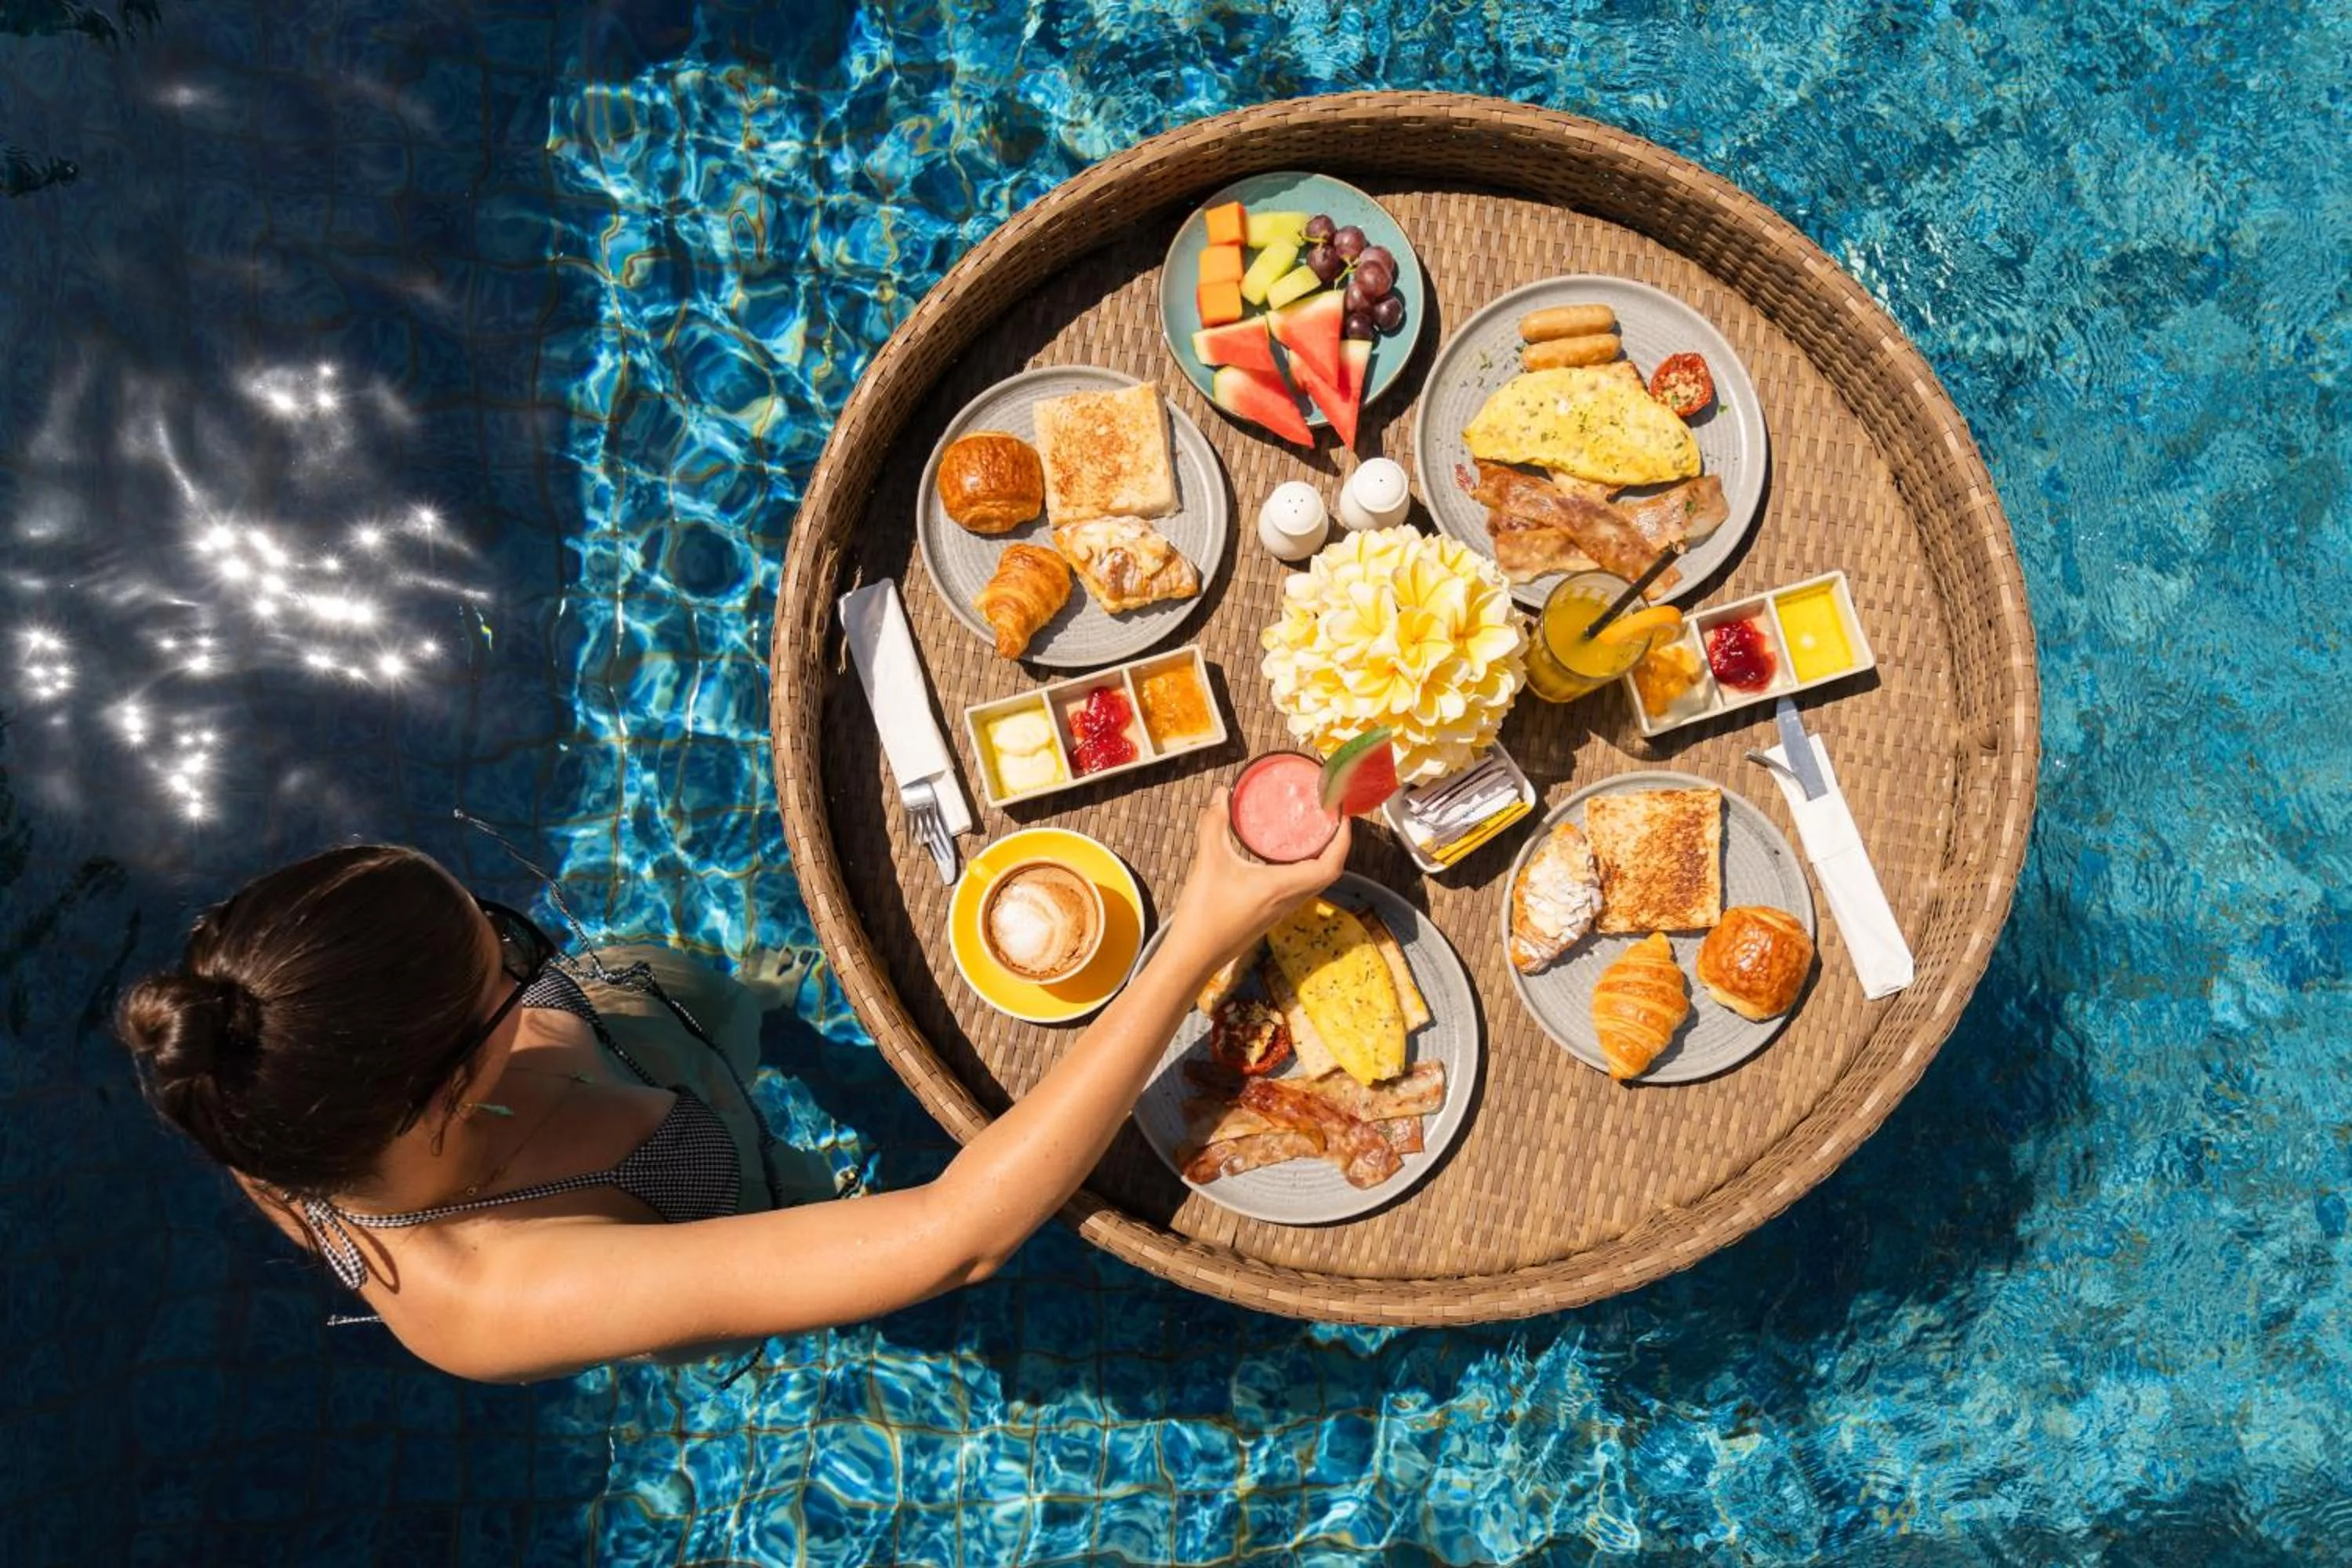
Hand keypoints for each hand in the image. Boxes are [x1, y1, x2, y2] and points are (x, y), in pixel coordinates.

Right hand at [1160, 788, 1350, 977]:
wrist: (1192, 957)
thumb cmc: (1203, 915)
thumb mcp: (1208, 862)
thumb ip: (1214, 825)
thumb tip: (1222, 794)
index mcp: (1282, 887)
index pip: (1330, 866)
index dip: (1343, 841)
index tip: (1342, 817)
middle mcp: (1288, 901)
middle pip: (1327, 874)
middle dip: (1336, 846)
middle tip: (1330, 820)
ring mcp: (1279, 911)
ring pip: (1313, 883)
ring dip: (1320, 858)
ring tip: (1313, 833)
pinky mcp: (1268, 916)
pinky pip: (1297, 889)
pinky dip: (1301, 869)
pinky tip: (1283, 857)